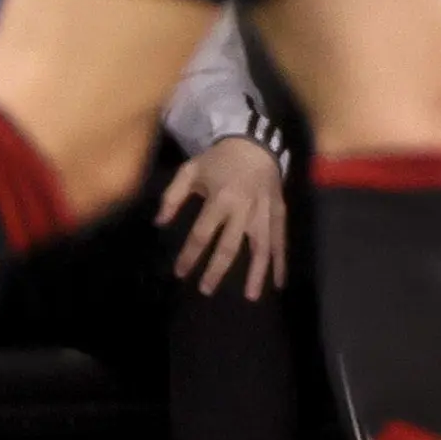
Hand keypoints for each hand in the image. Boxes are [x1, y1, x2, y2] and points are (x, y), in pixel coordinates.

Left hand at [158, 139, 288, 300]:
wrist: (255, 142)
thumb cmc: (220, 159)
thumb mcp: (190, 170)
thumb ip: (172, 196)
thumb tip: (159, 222)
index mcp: (220, 198)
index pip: (202, 234)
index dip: (189, 255)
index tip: (180, 273)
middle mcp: (244, 209)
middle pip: (230, 246)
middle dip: (217, 270)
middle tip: (206, 290)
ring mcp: (264, 212)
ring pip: (262, 247)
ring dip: (257, 273)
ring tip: (251, 296)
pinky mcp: (279, 212)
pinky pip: (281, 240)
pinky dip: (281, 261)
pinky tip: (278, 282)